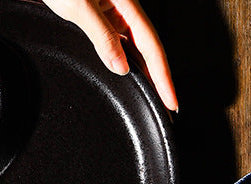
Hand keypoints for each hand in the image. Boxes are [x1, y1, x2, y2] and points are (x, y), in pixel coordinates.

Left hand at [42, 0, 177, 111]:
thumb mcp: (79, 7)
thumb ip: (102, 37)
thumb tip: (120, 67)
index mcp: (126, 1)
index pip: (151, 46)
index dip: (163, 76)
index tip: (171, 101)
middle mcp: (122, 5)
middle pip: (146, 48)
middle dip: (157, 78)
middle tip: (165, 106)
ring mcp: (111, 9)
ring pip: (132, 46)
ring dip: (142, 71)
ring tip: (150, 95)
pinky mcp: (98, 12)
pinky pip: (117, 41)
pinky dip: (123, 60)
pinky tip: (124, 73)